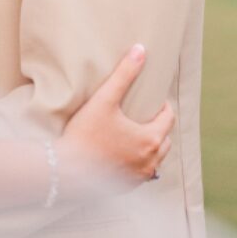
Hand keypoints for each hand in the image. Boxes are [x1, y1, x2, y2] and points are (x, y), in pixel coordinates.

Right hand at [59, 44, 174, 185]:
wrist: (68, 170)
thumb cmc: (86, 133)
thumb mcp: (105, 99)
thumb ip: (124, 74)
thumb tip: (141, 50)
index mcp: (151, 139)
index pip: (168, 118)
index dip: (162, 106)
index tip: (152, 98)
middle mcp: (151, 161)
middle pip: (165, 139)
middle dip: (158, 126)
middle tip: (144, 114)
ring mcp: (140, 177)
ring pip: (156, 159)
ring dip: (150, 145)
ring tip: (135, 133)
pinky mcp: (128, 187)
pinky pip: (142, 173)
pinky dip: (139, 162)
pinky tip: (123, 153)